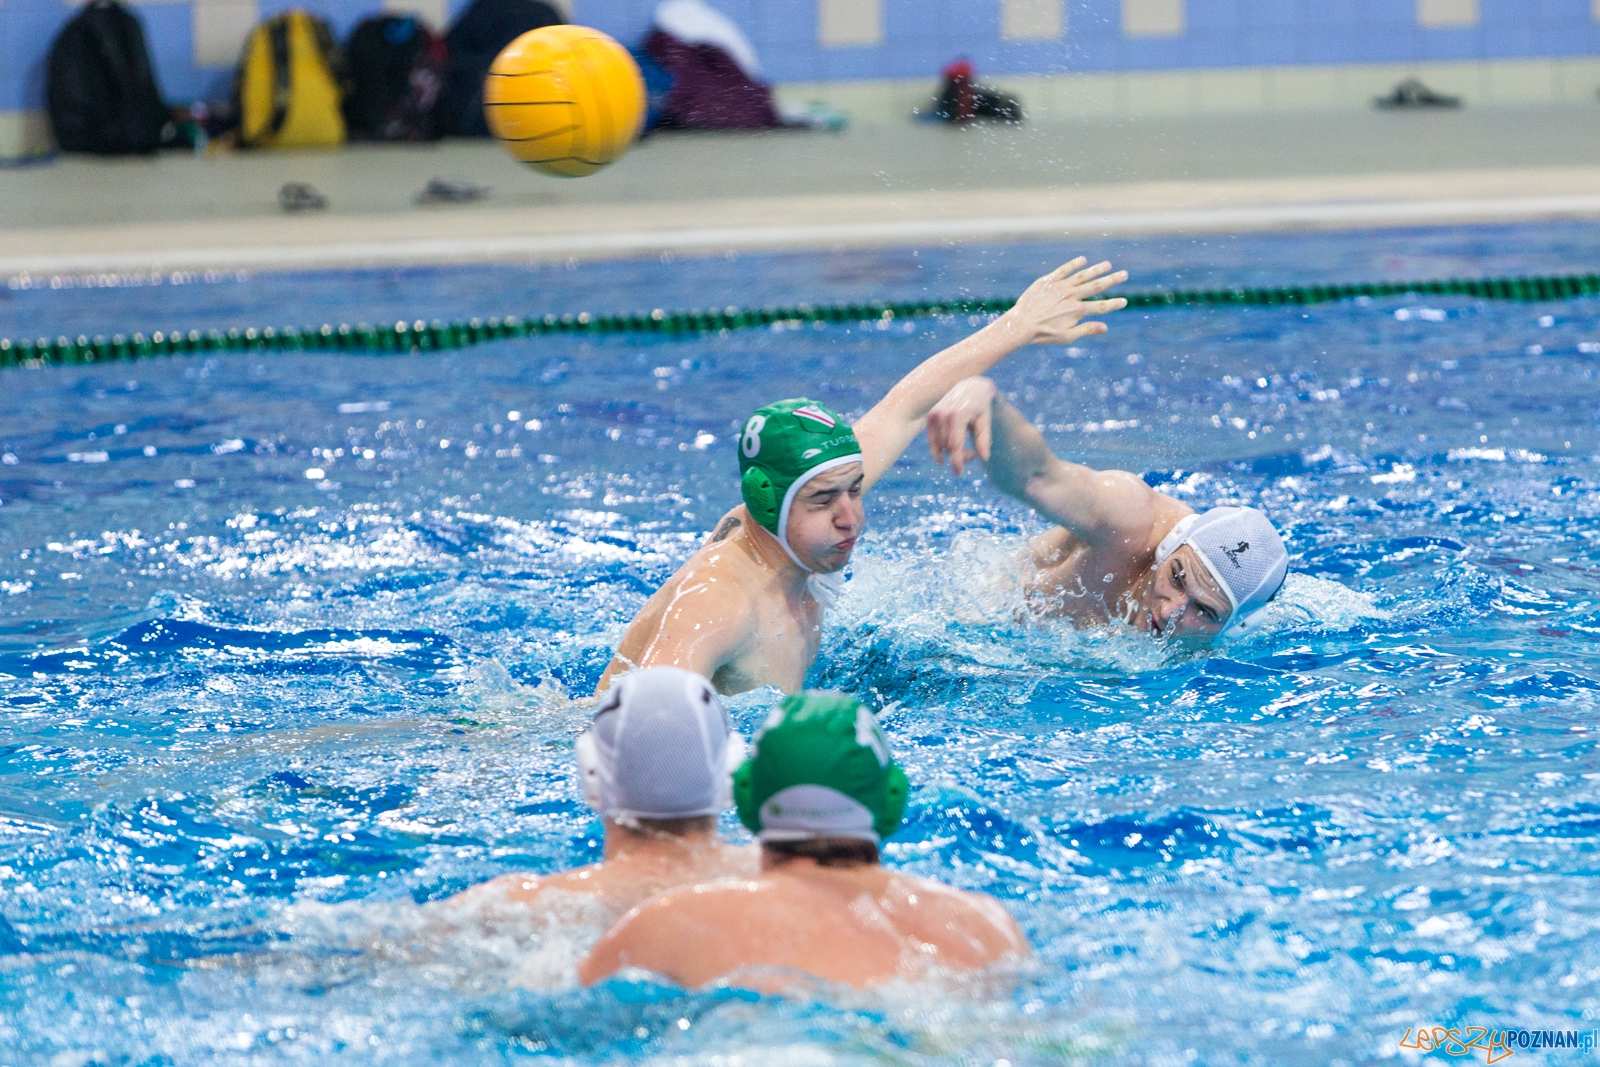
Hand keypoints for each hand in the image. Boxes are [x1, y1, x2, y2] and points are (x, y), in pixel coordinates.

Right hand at [927, 376, 997, 475]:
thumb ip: (984, 439)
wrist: (971, 388)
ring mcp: (934, 414)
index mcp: (957, 414)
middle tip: (973, 454)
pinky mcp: (930, 416)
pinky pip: (931, 440)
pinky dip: (938, 449)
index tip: (959, 473)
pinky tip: (945, 455)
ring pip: (939, 445)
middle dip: (959, 455)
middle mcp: (942, 413)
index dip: (957, 461)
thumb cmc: (981, 407)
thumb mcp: (986, 422)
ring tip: (966, 449)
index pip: (954, 444)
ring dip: (951, 452)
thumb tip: (984, 458)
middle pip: (947, 446)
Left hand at [1000, 257, 1127, 346]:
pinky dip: (1074, 264)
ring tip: (1108, 264)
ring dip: (1096, 270)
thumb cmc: (1043, 334)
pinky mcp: (1048, 281)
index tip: (1124, 301)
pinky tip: (1083, 260)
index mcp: (1077, 311)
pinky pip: (1063, 270)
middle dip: (1112, 280)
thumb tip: (1106, 327)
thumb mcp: (1066, 337)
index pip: (1101, 307)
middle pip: (1096, 286)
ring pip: (1082, 276)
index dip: (1114, 304)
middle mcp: (1071, 296)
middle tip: (1124, 274)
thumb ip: (1086, 330)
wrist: (1021, 324)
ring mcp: (1060, 287)